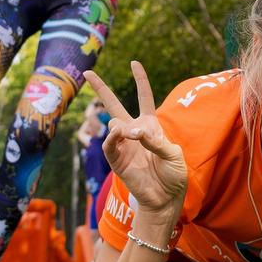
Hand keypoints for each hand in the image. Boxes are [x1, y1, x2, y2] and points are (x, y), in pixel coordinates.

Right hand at [82, 62, 187, 217]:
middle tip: (87, 73)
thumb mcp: (173, 154)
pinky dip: (113, 137)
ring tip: (135, 136)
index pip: (144, 98)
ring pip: (113, 124)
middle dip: (101, 89)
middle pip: (114, 105)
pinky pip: (109, 144)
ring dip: (123, 127)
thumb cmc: (173, 175)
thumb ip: (156, 141)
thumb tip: (134, 132)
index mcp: (150, 125)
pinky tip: (120, 135)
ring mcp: (124, 145)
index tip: (134, 63)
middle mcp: (134, 132)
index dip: (140, 80)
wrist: (165, 197)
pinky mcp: (117, 159)